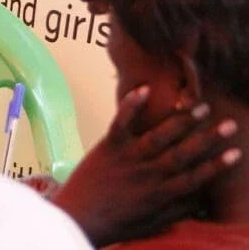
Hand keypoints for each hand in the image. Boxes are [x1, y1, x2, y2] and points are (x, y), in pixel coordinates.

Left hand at [51, 86, 239, 245]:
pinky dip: (132, 105)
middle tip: (228, 123)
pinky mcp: (108, 146)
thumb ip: (177, 209)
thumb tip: (202, 200)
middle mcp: (148, 175)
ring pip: (159, 136)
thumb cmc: (116, 222)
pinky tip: (145, 89)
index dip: (217, 165)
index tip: (236, 152)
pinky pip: (121, 123)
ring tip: (201, 106)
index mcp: (161, 194)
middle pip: (183, 154)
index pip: (195, 178)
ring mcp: (128, 158)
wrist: (78, 217)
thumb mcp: (153, 221)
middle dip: (208, 138)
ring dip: (181, 120)